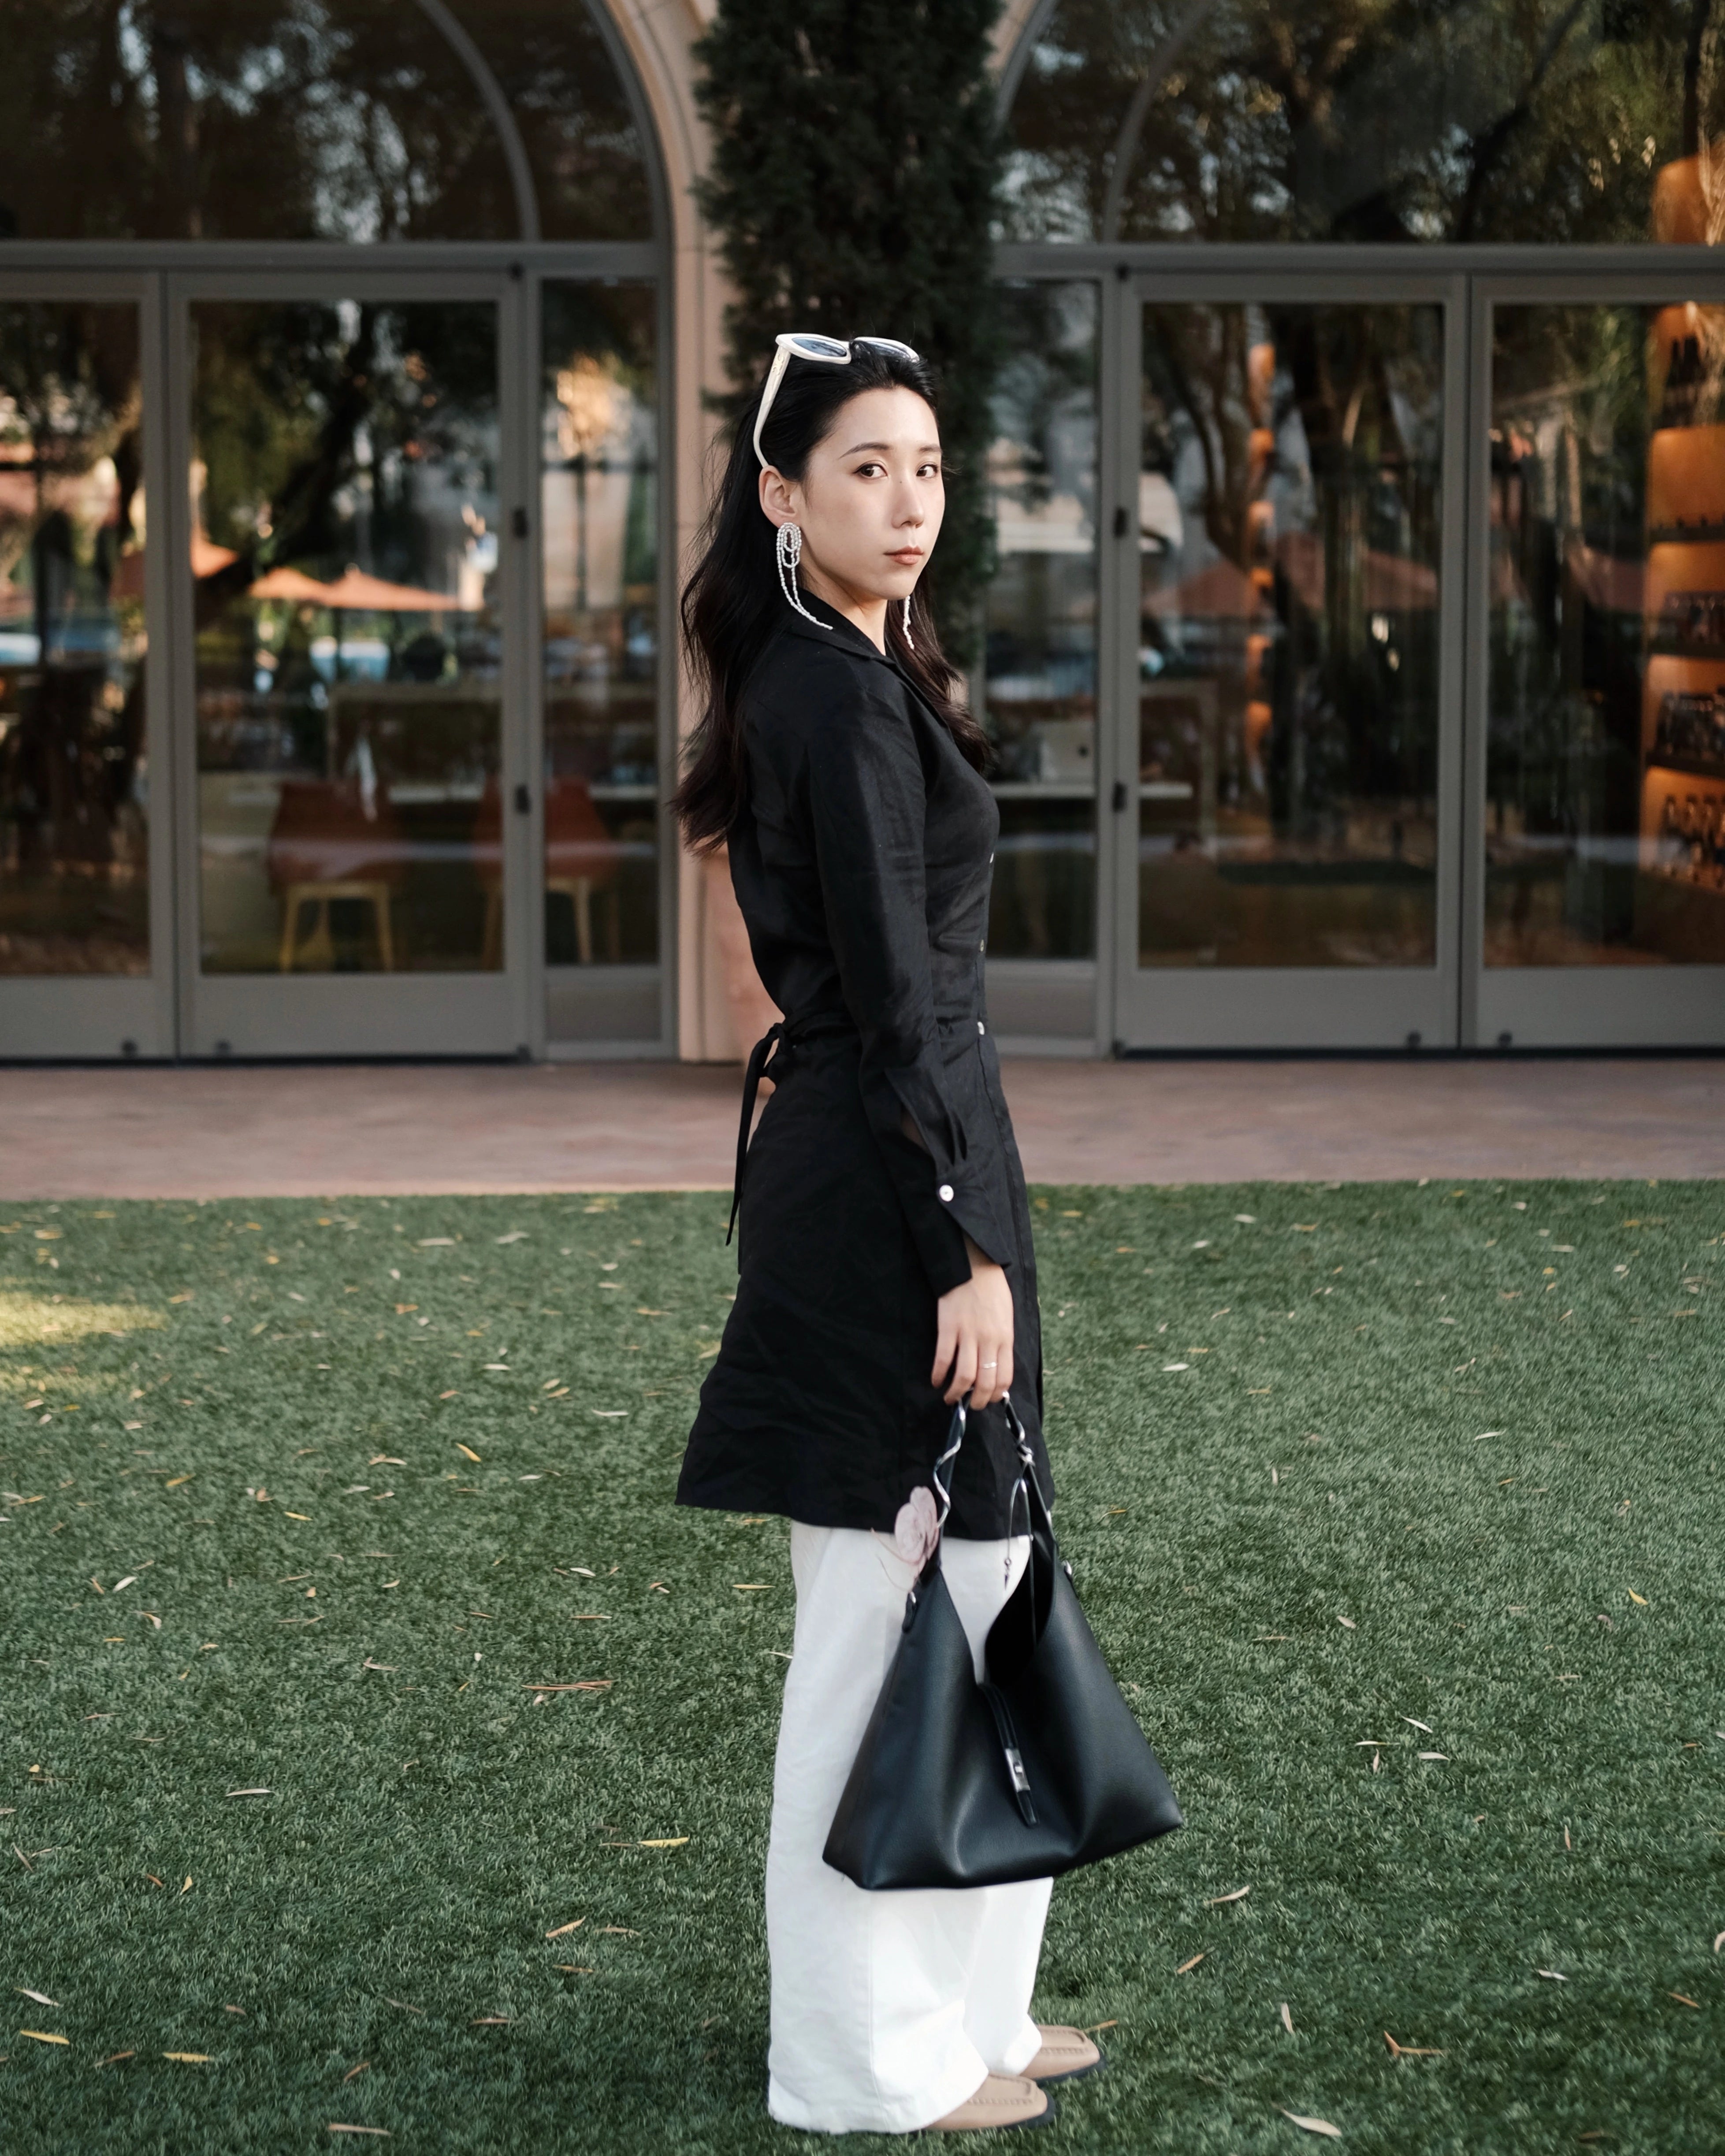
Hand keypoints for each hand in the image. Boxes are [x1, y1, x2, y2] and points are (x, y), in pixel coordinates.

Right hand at [933, 1234, 1012, 1408]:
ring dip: (955, 1393)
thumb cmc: (993, 1292)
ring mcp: (967, 1334)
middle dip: (976, 1401)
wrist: (975, 1265)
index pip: (1004, 1378)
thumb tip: (996, 1369)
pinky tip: (935, 1380)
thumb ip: (1002, 1343)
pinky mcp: (948, 1327)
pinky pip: (943, 1358)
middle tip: (968, 1405)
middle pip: (984, 1382)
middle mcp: (989, 1340)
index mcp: (1005, 1338)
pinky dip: (938, 1374)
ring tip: (950, 1398)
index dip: (995, 1395)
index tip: (986, 1399)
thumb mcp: (1006, 1318)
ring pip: (963, 1376)